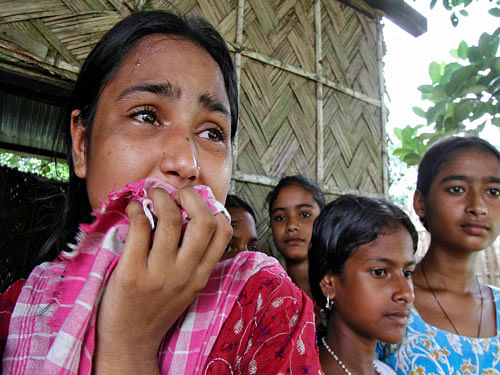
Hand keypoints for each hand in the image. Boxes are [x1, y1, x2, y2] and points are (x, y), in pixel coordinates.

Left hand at [93, 187, 231, 373]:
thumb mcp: (186, 288)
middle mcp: (184, 273)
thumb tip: (188, 218)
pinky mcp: (131, 273)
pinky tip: (133, 210)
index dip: (214, 208)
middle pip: (203, 220)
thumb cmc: (155, 311)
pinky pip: (140, 228)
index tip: (197, 203)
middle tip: (177, 193)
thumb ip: (192, 260)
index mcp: (200, 275)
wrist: (129, 343)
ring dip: (160, 197)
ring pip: (170, 218)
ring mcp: (159, 274)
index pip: (223, 232)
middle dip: (191, 195)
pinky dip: (136, 210)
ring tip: (151, 195)